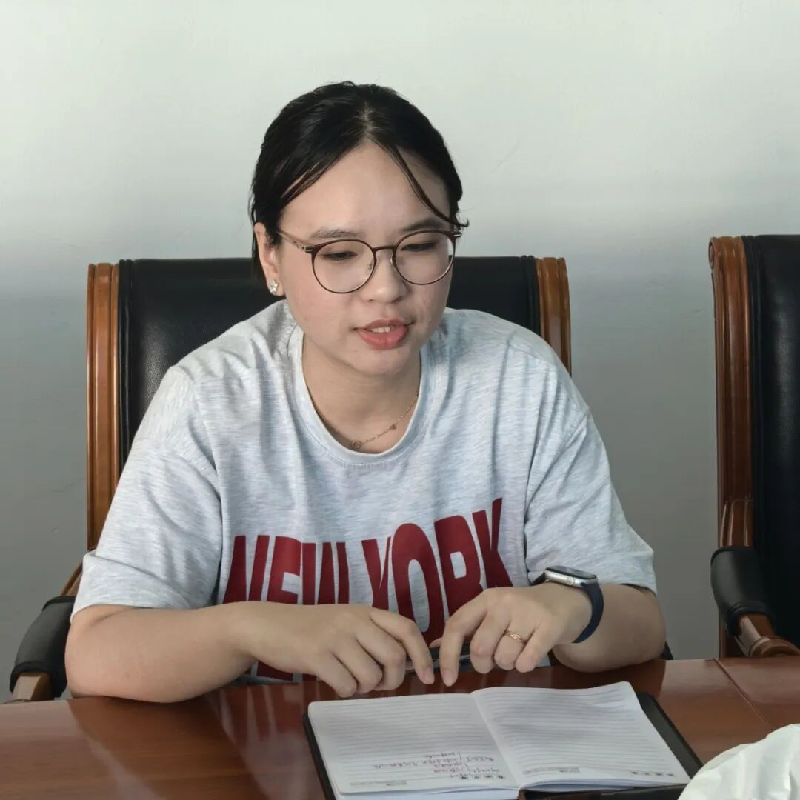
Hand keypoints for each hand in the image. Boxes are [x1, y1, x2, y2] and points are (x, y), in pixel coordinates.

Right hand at [235, 602, 433, 696]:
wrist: (268, 625)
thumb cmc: (312, 627)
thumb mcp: (346, 622)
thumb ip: (372, 635)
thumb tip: (404, 663)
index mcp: (365, 611)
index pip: (406, 628)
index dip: (421, 654)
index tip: (427, 677)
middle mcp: (353, 620)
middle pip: (394, 656)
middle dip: (392, 679)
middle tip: (378, 684)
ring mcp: (334, 636)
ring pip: (370, 676)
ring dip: (364, 687)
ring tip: (349, 679)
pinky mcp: (316, 655)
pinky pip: (345, 685)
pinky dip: (344, 691)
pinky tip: (333, 681)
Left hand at [438, 584, 592, 685]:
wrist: (566, 599)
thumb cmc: (522, 611)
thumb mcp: (493, 612)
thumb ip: (467, 628)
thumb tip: (433, 648)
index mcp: (485, 599)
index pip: (456, 626)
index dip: (448, 654)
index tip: (448, 679)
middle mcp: (503, 602)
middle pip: (480, 647)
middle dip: (483, 664)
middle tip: (494, 661)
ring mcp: (527, 612)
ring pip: (504, 657)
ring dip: (508, 664)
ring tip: (517, 652)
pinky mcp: (549, 625)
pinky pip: (527, 661)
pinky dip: (525, 666)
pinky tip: (531, 654)